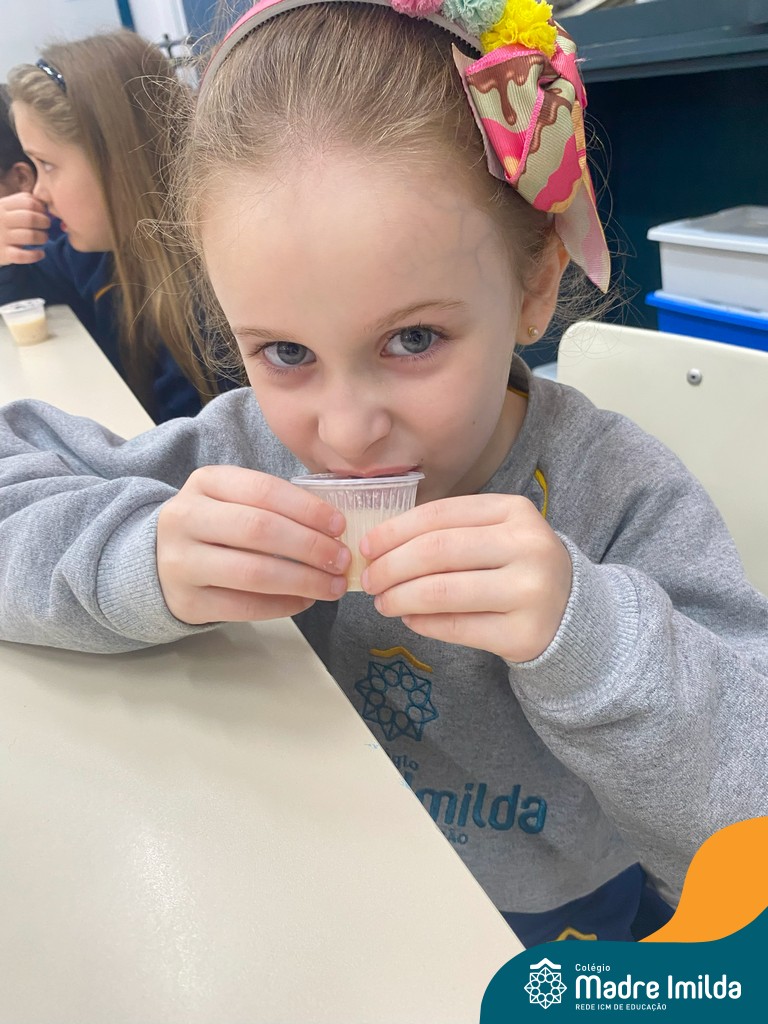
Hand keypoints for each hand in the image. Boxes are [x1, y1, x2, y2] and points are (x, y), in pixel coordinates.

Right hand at [0, 192, 49, 264]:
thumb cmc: (1, 224)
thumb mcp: (6, 209)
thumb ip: (23, 203)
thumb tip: (45, 203)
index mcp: (2, 206)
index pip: (28, 202)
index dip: (41, 208)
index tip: (43, 213)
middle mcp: (1, 220)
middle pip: (30, 218)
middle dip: (44, 222)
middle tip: (45, 226)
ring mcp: (2, 237)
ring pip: (30, 236)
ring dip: (42, 238)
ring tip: (43, 238)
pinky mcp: (4, 254)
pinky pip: (23, 256)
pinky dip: (36, 255)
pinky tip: (40, 254)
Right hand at [157, 466, 349, 623]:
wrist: (158, 561)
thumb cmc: (214, 527)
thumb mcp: (232, 500)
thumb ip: (274, 505)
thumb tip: (334, 527)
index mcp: (205, 482)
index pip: (263, 491)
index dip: (307, 509)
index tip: (339, 525)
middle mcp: (186, 518)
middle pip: (259, 530)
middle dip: (310, 546)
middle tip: (342, 559)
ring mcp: (181, 561)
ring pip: (253, 572)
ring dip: (303, 580)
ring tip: (333, 586)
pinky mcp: (186, 601)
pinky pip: (244, 606)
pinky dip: (282, 605)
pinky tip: (305, 600)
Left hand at [360, 494, 571, 662]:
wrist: (572, 613)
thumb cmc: (518, 566)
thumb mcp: (496, 534)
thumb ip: (448, 531)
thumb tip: (379, 546)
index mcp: (515, 511)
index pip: (440, 515)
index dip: (395, 531)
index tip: (367, 547)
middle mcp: (526, 546)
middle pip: (437, 552)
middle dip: (391, 566)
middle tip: (369, 580)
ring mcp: (529, 591)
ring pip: (443, 592)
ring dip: (400, 598)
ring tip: (382, 602)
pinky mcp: (522, 633)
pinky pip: (457, 627)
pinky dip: (423, 623)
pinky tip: (409, 619)